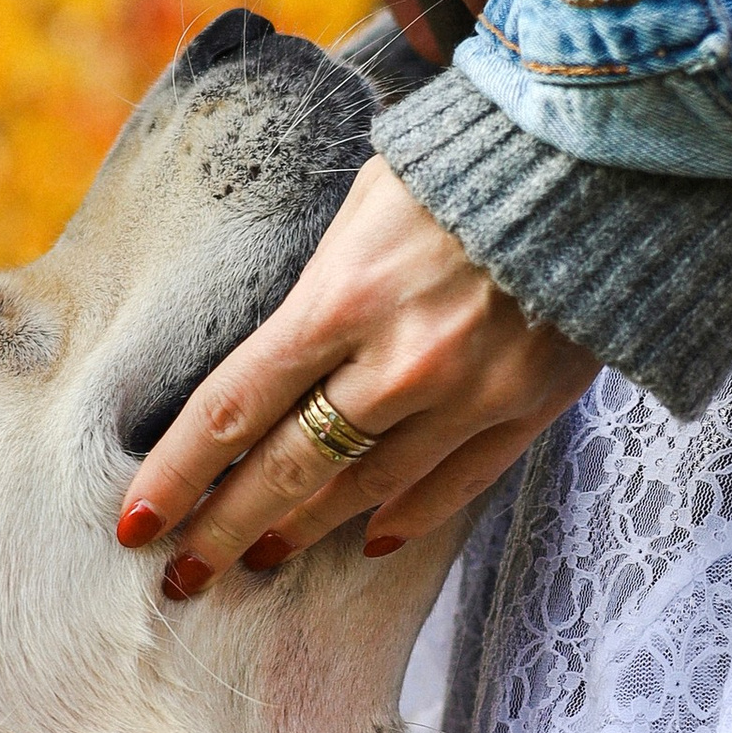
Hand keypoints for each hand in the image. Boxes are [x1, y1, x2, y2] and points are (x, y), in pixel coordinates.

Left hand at [114, 157, 594, 590]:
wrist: (596, 158)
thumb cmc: (462, 167)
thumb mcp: (361, 206)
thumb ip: (317, 295)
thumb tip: (273, 369)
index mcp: (339, 299)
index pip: (232, 410)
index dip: (177, 477)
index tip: (135, 523)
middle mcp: (398, 362)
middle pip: (288, 470)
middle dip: (226, 528)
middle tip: (183, 574)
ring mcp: (467, 394)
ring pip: (366, 491)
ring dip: (306, 529)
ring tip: (262, 555)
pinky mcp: (527, 408)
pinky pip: (454, 487)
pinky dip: (405, 519)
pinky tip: (367, 541)